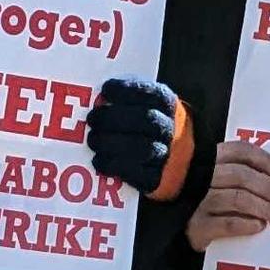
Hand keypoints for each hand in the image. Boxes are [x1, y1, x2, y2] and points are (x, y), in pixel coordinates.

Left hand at [85, 76, 183, 196]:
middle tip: (92, 118)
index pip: (152, 94)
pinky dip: (113, 166)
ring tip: (93, 140)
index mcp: (168, 105)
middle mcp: (170, 129)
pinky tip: (98, 160)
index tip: (106, 90)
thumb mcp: (149, 104)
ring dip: (110, 143)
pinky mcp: (156, 179)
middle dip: (114, 118)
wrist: (178, 159)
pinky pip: (134, 174)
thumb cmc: (150, 125)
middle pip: (145, 119)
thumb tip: (97, 97)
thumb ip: (128, 98)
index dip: (127, 91)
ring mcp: (165, 155)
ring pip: (141, 148)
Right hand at [188, 136, 269, 252]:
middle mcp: (201, 177)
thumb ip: (232, 169)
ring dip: (264, 207)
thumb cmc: (194, 198)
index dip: (264, 160)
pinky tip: (259, 226)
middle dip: (268, 187)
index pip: (239, 151)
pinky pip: (228, 224)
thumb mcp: (207, 176)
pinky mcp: (195, 226)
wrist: (163, 226)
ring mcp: (197, 201)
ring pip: (238, 199)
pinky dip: (247, 224)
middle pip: (242, 176)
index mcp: (206, 159)